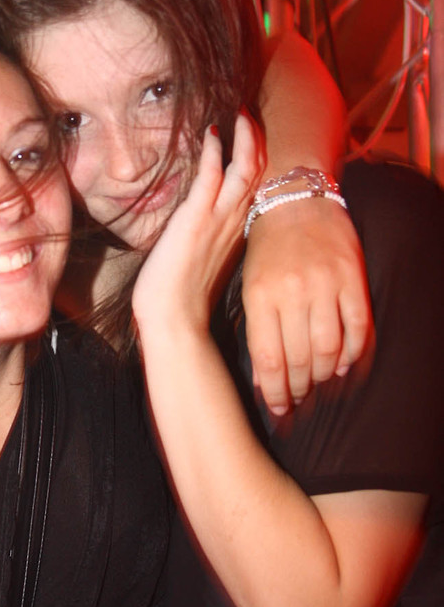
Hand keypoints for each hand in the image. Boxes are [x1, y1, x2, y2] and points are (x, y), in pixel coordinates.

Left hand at [133, 115, 262, 335]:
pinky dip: (214, 152)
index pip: (254, 190)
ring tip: (241, 115)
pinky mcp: (196, 219)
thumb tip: (197, 233)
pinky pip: (212, 175)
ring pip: (244, 169)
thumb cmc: (181, 300)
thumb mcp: (200, 264)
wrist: (175, 322)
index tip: (253, 143)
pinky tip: (212, 133)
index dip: (256, 163)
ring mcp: (218, 221)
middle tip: (251, 117)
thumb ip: (206, 243)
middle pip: (258, 173)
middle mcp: (234, 225)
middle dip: (257, 142)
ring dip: (244, 139)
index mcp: (236, 235)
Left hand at [242, 193, 371, 414]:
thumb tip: (265, 378)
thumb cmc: (265, 248)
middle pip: (299, 361)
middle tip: (298, 401)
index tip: (279, 409)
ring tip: (317, 384)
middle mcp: (292, 293)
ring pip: (329, 350)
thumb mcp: (249, 286)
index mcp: (260, 296)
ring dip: (324, 376)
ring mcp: (324, 285)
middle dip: (298, 390)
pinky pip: (358, 328)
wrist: (295, 198)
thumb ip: (257, 329)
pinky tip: (342, 365)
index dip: (275, 393)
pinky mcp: (351, 278)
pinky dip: (353, 353)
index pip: (268, 361)